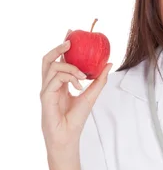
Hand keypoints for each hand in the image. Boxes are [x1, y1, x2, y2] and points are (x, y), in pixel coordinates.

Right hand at [40, 28, 112, 151]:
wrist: (69, 136)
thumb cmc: (77, 118)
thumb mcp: (92, 95)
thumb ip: (99, 79)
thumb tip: (109, 63)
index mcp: (59, 82)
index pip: (58, 59)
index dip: (62, 45)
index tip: (71, 32)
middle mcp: (50, 83)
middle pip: (48, 59)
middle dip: (58, 47)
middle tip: (70, 41)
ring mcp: (46, 89)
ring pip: (51, 65)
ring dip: (70, 66)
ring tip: (83, 74)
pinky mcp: (45, 95)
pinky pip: (55, 78)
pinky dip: (69, 77)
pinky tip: (79, 84)